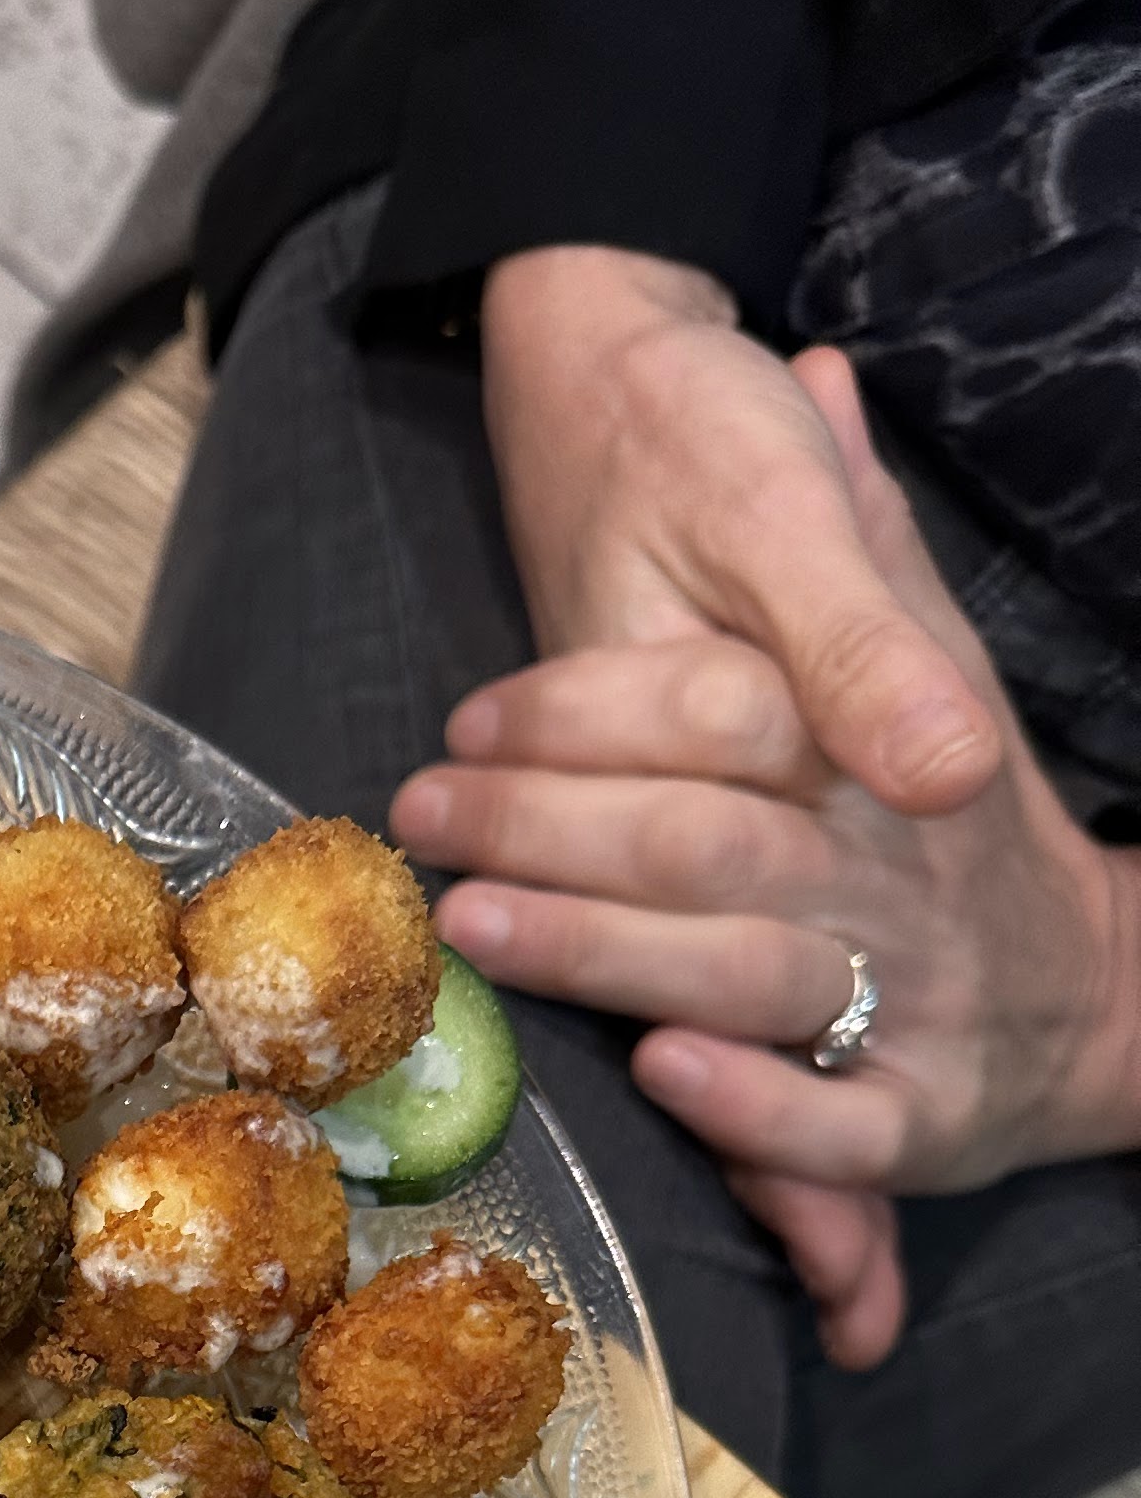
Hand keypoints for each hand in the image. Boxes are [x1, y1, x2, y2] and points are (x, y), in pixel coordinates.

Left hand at [394, 354, 1140, 1366]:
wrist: (1095, 984)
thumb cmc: (959, 820)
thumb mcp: (933, 653)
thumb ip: (859, 541)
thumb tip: (824, 374)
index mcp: (883, 754)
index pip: (731, 715)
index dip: (591, 712)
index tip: (474, 718)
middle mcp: (890, 872)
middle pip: (707, 843)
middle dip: (553, 834)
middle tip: (423, 821)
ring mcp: (904, 995)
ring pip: (744, 966)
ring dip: (605, 953)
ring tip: (480, 925)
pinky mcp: (917, 1115)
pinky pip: (841, 1123)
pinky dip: (751, 1104)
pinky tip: (659, 1071)